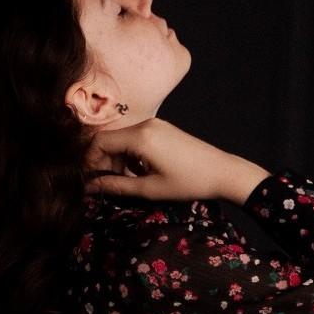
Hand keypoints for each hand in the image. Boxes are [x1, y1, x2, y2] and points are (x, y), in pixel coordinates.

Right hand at [84, 119, 246, 202]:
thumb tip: (91, 188)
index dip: (89, 161)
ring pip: (123, 140)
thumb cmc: (190, 183)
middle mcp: (145, 125)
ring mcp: (155, 125)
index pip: (100, 142)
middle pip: (110, 139)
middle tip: (107, 184)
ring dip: (118, 160)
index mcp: (140, 137)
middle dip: (103, 162)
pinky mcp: (163, 129)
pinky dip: (132, 155)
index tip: (90, 180)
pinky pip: (137, 139)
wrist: (223, 172)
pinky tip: (142, 173)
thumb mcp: (150, 188)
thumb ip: (117, 186)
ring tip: (127, 181)